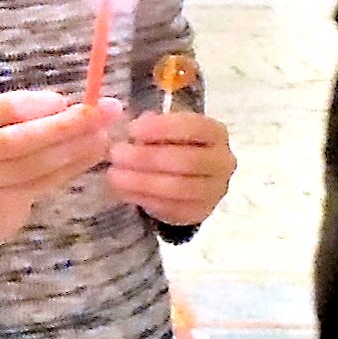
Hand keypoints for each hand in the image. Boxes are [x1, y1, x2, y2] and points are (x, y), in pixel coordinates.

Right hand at [0, 90, 119, 257]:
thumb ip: (29, 113)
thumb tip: (78, 103)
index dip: (32, 105)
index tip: (64, 99)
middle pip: (18, 141)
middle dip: (63, 126)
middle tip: (99, 113)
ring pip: (34, 166)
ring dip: (74, 149)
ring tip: (102, 134)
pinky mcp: (3, 205)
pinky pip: (43, 184)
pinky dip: (72, 167)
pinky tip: (93, 153)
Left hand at [104, 107, 235, 227]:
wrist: (188, 178)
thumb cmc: (174, 144)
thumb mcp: (165, 128)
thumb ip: (151, 125)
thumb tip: (128, 130)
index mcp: (216, 133)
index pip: (194, 127)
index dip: (162, 128)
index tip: (132, 129)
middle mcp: (222, 162)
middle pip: (185, 161)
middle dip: (146, 157)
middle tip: (116, 154)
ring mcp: (214, 191)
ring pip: (178, 188)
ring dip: (142, 181)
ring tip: (114, 174)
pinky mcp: (200, 213)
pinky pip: (171, 208)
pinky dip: (144, 199)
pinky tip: (124, 190)